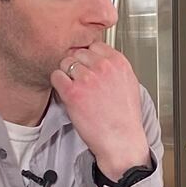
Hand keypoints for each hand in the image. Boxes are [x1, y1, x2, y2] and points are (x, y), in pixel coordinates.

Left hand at [51, 42, 150, 179]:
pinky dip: (58, 83)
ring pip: (65, 62)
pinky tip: (66, 92)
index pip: (95, 45)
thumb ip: (115, 68)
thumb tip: (100, 58)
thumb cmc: (125, 118)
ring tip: (74, 87)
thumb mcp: (129, 84)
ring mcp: (87, 79)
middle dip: (77, 64)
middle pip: (78, 52)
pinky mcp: (73, 92)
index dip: (88, 56)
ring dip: (66, 73)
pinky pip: (56, 76)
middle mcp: (104, 67)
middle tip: (79, 79)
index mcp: (119, 63)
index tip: (87, 65)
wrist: (121, 140)